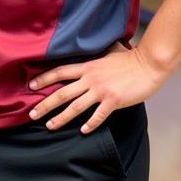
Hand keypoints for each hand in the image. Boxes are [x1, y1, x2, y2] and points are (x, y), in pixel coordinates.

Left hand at [28, 45, 167, 132]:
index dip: (44, 79)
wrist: (149, 63)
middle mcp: (90, 79)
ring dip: (61, 118)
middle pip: (62, 93)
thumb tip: (95, 49)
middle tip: (32, 114)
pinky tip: (83, 131)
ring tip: (50, 126)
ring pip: (75, 107)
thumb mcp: (108, 53)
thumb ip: (97, 56)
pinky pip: (98, 115)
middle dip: (45, 105)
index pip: (59, 72)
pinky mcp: (114, 100)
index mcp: (87, 67)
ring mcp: (101, 91)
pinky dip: (90, 124)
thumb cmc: (130, 58)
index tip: (31, 86)